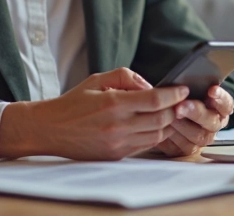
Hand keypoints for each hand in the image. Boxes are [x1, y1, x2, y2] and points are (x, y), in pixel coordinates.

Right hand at [0, 68, 188, 160]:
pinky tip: (152, 124)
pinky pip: (145, 145)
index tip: (183, 89)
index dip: (173, 94)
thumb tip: (151, 85)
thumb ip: (126, 77)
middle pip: (161, 119)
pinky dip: (154, 134)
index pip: (154, 100)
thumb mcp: (98, 80)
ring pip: (157, 135)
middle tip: (179, 100)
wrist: (50, 129)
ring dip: (166, 123)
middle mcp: (117, 126)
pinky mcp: (116, 155)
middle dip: (174, 108)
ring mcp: (117, 144)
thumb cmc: (73, 102)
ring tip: (167, 111)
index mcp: (113, 104)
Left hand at [153, 85, 233, 157]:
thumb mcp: (189, 88)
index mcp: (221, 108)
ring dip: (182, 125)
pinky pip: (183, 146)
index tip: (211, 90)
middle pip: (211, 121)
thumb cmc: (181, 97)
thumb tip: (187, 79)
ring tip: (169, 117)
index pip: (226, 103)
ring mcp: (203, 138)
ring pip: (197, 135)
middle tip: (181, 106)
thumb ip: (193, 84)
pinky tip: (165, 128)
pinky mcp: (188, 149)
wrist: (166, 112)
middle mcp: (214, 124)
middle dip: (195, 112)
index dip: (220, 97)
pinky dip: (173, 137)